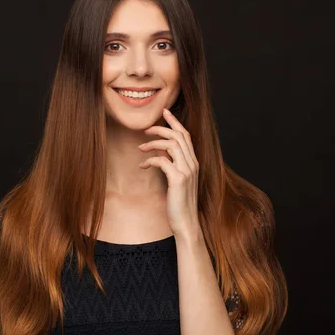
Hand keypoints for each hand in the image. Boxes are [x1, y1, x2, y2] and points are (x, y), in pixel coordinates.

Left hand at [138, 108, 201, 239]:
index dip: (175, 122)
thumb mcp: (176, 180)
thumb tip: (161, 151)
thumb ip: (172, 164)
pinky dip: (150, 160)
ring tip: (141, 148)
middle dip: (161, 128)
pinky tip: (142, 166)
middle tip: (146, 129)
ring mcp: (187, 171)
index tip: (164, 112)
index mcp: (194, 162)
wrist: (186, 222)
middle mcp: (193, 163)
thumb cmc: (179, 203)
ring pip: (171, 144)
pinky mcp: (178, 179)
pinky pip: (162, 161)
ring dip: (153, 143)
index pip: (186, 135)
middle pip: (178, 135)